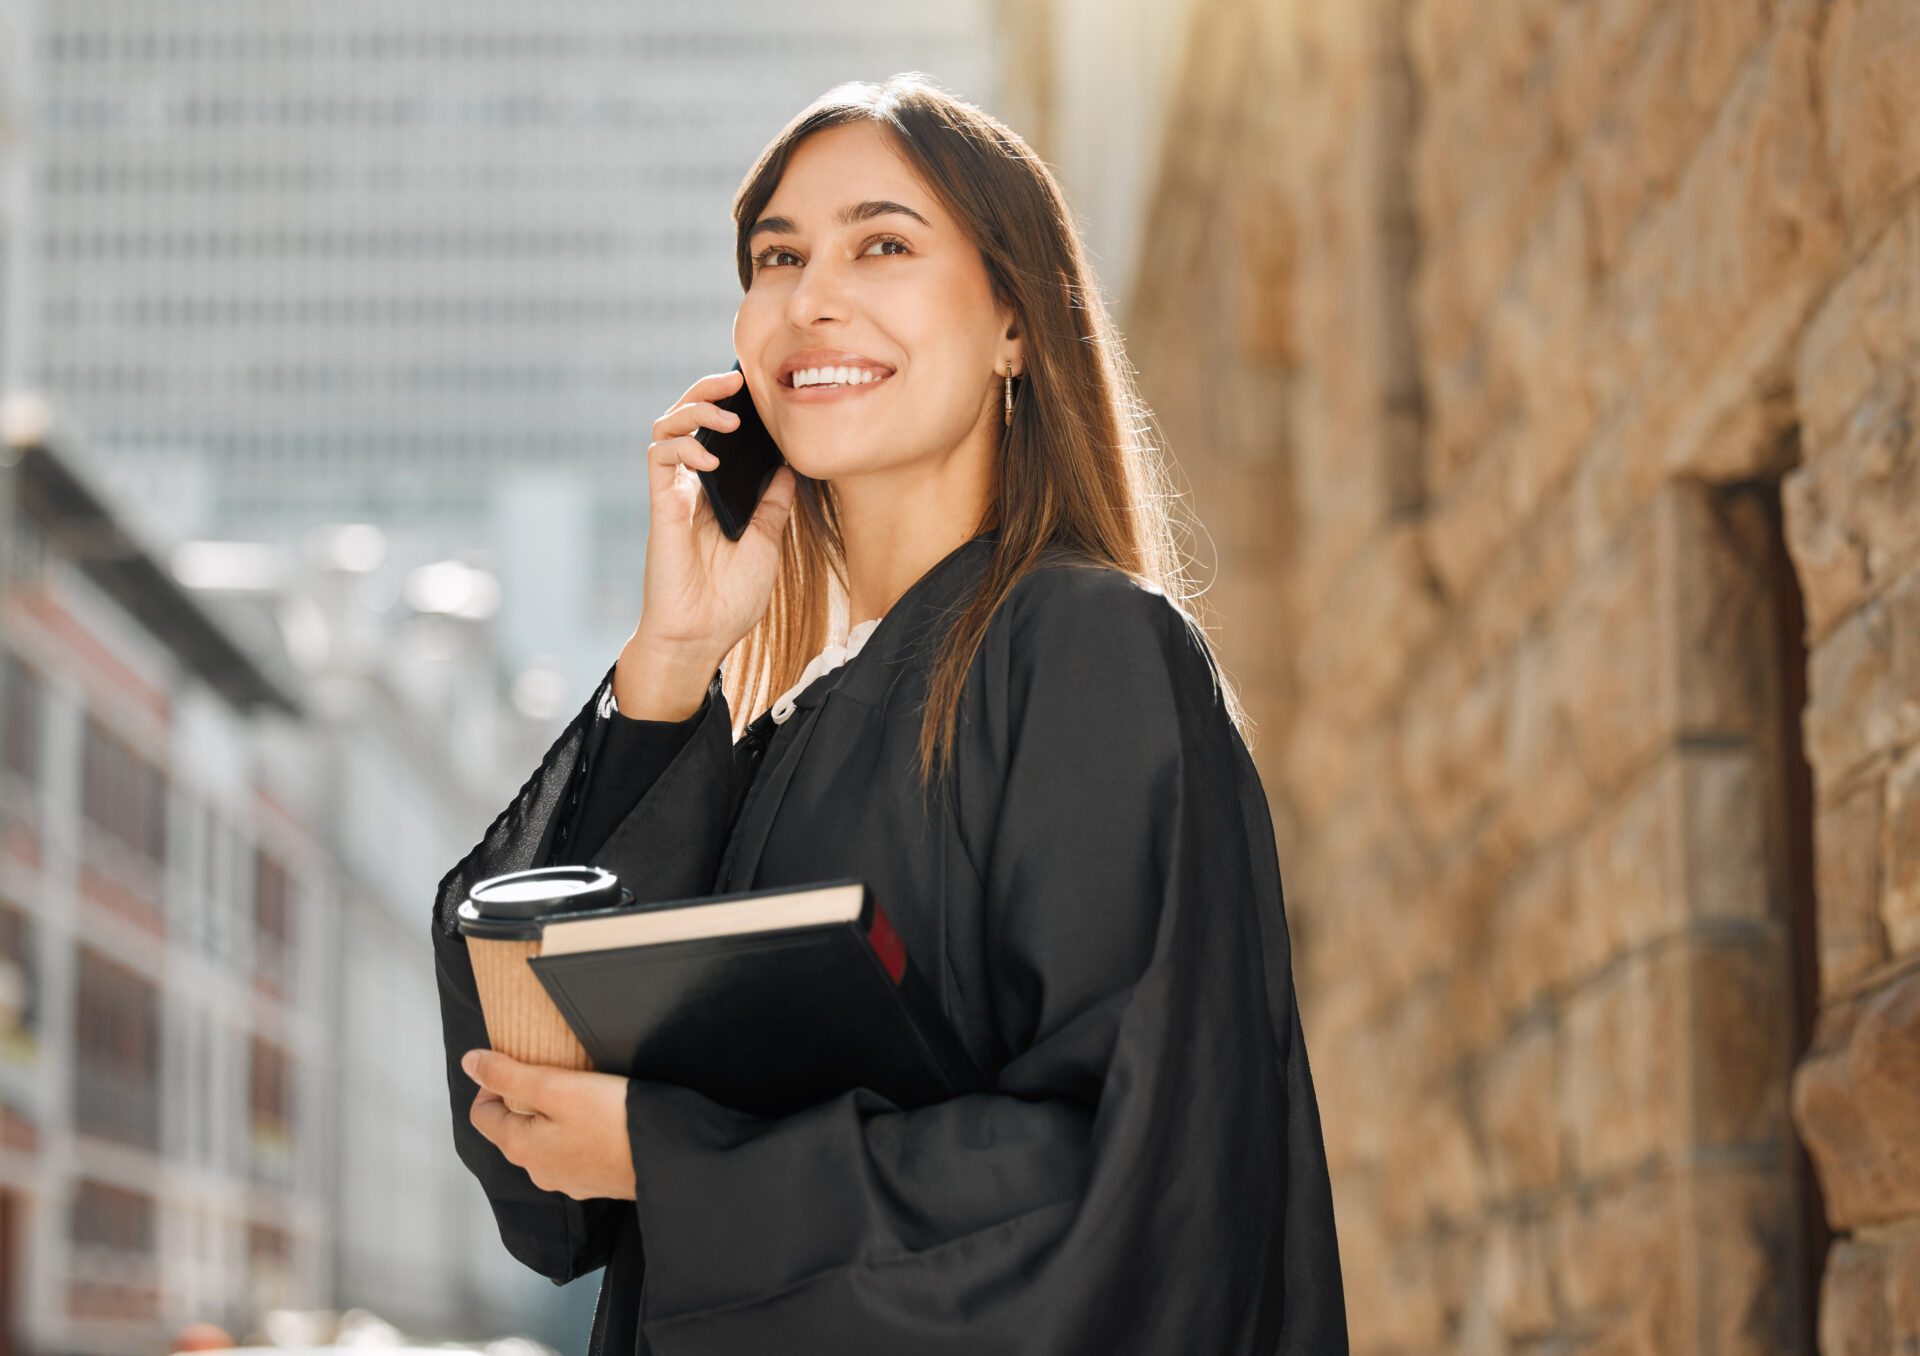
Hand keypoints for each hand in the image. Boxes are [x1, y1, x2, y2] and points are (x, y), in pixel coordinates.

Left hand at [463, 1049, 636, 1200]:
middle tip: (553, 1073)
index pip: (481, 1114)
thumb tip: (470, 1062)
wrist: (667, 1158)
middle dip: (525, 1098)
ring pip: (543, 1140)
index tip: (520, 1065)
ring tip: (580, 1092)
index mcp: (520, 1147)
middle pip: (512, 1127)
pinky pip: (571, 1151)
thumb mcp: (556, 1087)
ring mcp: (566, 1179)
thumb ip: (509, 1074)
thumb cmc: (614, 1122)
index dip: (492, 1084)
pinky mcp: (593, 1179)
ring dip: (552, 1115)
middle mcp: (537, 1170)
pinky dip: (577, 1132)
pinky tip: (600, 1117)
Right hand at [619, 368, 797, 719]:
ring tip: (727, 416)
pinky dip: (683, 445)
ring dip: (695, 409)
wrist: (702, 637)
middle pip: (688, 419)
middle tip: (736, 381)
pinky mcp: (660, 506)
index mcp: (717, 494)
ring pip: (667, 427)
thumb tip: (791, 466)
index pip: (719, 436)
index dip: (733, 409)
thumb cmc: (731, 599)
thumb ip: (774, 503)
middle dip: (708, 392)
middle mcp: (692, 487)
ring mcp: (674, 494)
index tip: (760, 393)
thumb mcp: (767, 542)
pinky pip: (660, 457)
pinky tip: (710, 457)